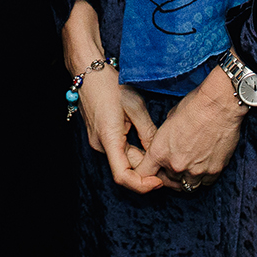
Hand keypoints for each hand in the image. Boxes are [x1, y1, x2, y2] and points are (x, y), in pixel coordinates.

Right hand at [62, 2, 162, 194]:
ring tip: (160, 149)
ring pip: (124, 159)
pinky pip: (120, 150)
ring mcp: (99, 141)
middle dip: (146, 169)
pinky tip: (147, 141)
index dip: (142, 185)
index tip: (159, 181)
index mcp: (108, 140)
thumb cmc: (110, 84)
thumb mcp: (135, 106)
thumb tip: (160, 153)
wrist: (88, 71)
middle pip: (126, 168)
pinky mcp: (101, 136)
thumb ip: (148, 132)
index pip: (123, 177)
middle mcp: (100, 145)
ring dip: (142, 158)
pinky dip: (134, 150)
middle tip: (167, 163)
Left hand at [133, 61, 245, 192]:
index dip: (147, 174)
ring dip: (187, 178)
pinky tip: (205, 166)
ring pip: (186, 186)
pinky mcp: (213, 171)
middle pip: (167, 181)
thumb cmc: (194, 105)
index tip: (152, 171)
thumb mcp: (169, 119)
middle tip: (177, 163)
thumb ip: (166, 138)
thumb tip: (169, 142)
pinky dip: (204, 177)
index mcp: (159, 151)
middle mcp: (175, 165)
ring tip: (192, 166)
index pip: (143, 174)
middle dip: (170, 173)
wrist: (219, 105)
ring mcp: (195, 171)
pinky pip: (205, 183)